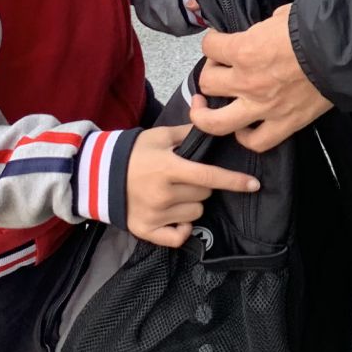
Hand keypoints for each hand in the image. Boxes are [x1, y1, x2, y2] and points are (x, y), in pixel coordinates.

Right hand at [124, 124, 258, 247]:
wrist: (98, 175)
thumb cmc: (133, 153)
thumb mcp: (159, 136)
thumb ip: (187, 132)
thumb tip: (207, 113)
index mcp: (169, 168)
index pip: (209, 176)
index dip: (234, 181)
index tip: (254, 185)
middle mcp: (163, 194)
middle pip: (205, 194)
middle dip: (203, 185)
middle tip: (186, 177)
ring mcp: (155, 215)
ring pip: (195, 213)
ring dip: (192, 204)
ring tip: (175, 194)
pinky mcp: (146, 230)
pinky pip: (178, 237)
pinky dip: (182, 229)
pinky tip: (176, 218)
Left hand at [192, 5, 332, 152]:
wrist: (342, 52)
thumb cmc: (313, 29)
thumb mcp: (280, 15)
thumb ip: (262, 27)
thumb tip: (261, 30)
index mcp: (244, 50)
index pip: (209, 47)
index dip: (212, 42)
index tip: (219, 42)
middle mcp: (246, 81)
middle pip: (207, 83)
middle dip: (210, 74)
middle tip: (219, 70)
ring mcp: (262, 107)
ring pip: (215, 122)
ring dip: (205, 115)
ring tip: (205, 108)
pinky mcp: (283, 124)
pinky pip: (255, 142)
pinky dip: (245, 138)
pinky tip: (243, 129)